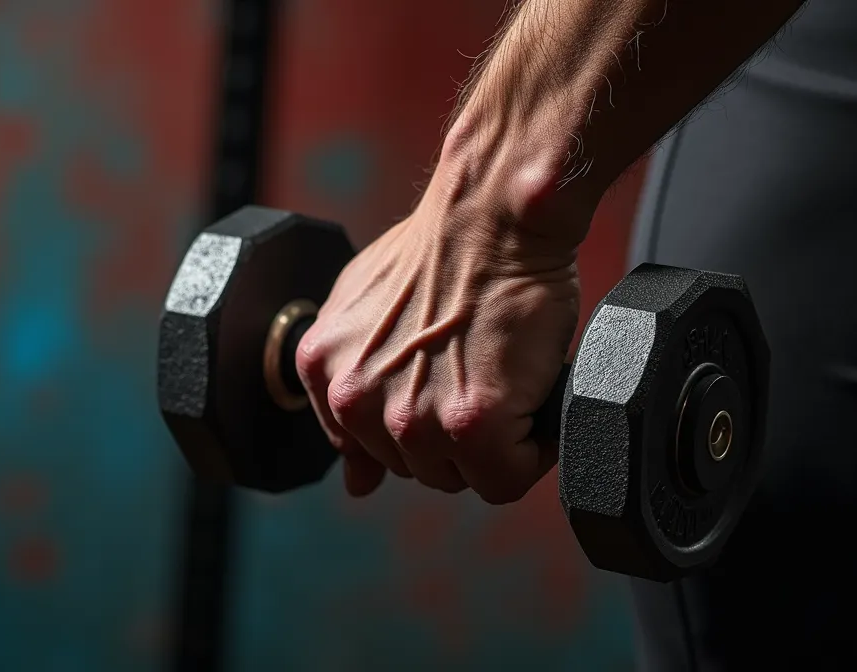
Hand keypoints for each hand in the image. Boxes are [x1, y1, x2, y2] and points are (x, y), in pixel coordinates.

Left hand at [295, 196, 581, 503]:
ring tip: (503, 381)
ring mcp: (410, 417)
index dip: (416, 428)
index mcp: (324, 372)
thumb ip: (349, 390)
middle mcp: (356, 400)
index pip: (369, 453)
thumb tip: (356, 480)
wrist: (491, 214)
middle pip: (418, 469)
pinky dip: (531, 449)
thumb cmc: (439, 250)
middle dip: (453, 436)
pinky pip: (506, 478)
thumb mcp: (363, 313)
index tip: (441, 393)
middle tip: (480, 376)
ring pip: (463, 478)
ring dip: (493, 443)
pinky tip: (530, 398)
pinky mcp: (470, 423)